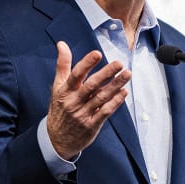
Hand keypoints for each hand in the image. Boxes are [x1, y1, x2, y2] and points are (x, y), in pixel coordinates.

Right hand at [47, 41, 130, 159]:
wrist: (56, 139)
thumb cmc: (60, 109)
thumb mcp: (57, 87)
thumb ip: (62, 65)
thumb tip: (61, 44)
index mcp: (65, 91)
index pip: (76, 75)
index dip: (86, 64)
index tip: (97, 54)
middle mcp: (73, 102)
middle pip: (91, 85)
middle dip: (106, 73)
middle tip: (119, 63)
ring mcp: (83, 114)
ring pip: (101, 98)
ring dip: (115, 85)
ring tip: (127, 74)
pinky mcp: (91, 125)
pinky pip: (105, 112)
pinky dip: (115, 102)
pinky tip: (124, 93)